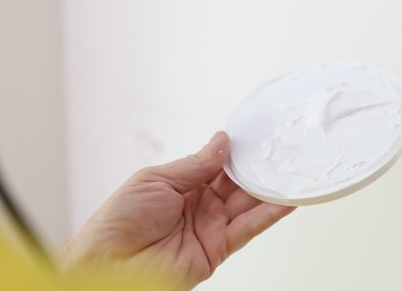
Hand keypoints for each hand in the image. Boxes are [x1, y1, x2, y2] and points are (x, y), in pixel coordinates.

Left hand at [59, 132, 294, 289]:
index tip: (259, 134)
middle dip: (260, 166)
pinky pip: (249, 229)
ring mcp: (211, 227)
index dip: (237, 151)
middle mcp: (200, 205)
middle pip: (238, 182)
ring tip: (295, 169)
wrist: (106, 267)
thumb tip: (222, 142)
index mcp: (182, 186)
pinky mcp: (217, 249)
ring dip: (272, 187)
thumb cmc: (116, 224)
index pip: (218, 164)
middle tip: (284, 148)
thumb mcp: (155, 180)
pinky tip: (288, 199)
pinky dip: (270, 214)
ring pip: (249, 203)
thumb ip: (194, 165)